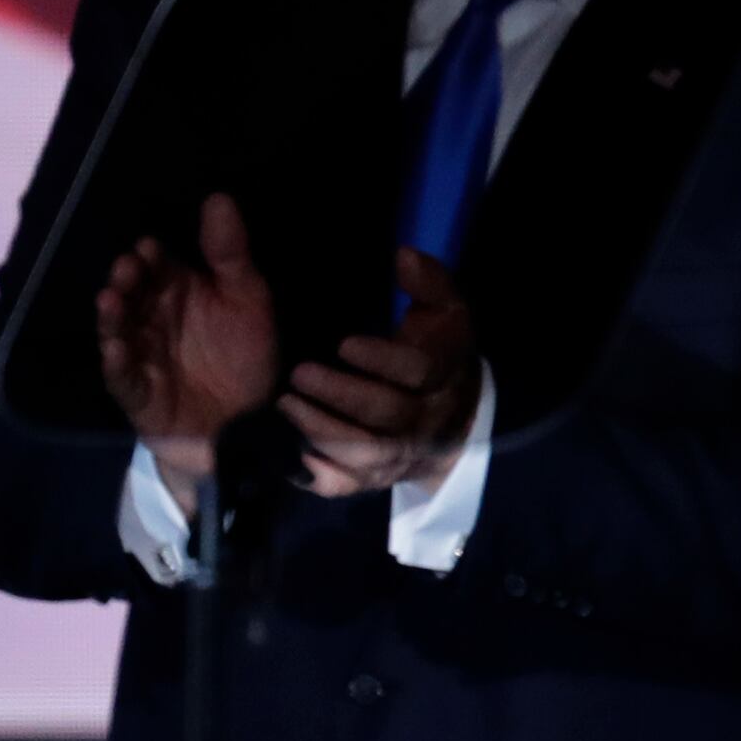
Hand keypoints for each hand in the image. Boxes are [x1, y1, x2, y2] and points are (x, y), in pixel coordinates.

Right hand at [95, 194, 277, 501]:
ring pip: (118, 329)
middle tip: (129, 267)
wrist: (251, 423)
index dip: (151, 257)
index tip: (150, 247)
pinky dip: (117, 361)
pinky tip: (116, 347)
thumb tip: (218, 196)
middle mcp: (150, 317)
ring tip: (112, 298)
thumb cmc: (245, 355)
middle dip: (127, 279)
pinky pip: (121, 376)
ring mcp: (139, 353)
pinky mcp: (136, 391)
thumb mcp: (247, 300)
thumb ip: (230, 253)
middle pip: (131, 292)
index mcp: (174, 291)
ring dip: (113, 314)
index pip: (155, 265)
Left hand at [281, 248, 480, 498]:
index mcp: (443, 373)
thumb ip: (427, 281)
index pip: (418, 372)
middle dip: (342, 395)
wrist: (455, 416)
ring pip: (365, 452)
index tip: (344, 344)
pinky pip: (347, 484)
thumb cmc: (436, 350)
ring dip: (323, 430)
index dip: (382, 360)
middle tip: (299, 373)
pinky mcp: (373, 477)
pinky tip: (293, 452)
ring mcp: (399, 453)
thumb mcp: (441, 309)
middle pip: (388, 415)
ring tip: (285, 406)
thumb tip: (403, 256)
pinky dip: (319, 473)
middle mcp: (424, 419)